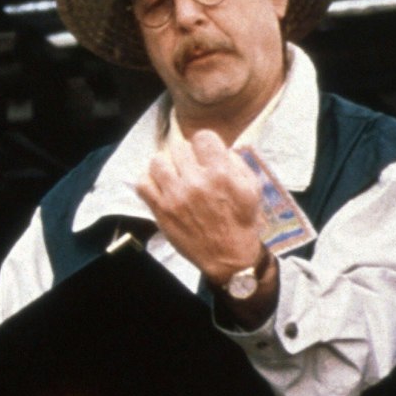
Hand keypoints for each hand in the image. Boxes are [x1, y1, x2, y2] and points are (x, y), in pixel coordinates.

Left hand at [135, 130, 265, 285]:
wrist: (228, 259)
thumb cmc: (241, 222)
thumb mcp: (252, 188)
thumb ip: (236, 162)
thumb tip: (219, 147)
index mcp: (221, 173)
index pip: (202, 136)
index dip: (204, 144)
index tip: (205, 155)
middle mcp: (196, 181)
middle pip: (179, 148)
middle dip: (187, 157)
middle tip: (192, 170)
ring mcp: (175, 196)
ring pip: (158, 161)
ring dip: (166, 166)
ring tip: (174, 176)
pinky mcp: (161, 210)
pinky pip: (143, 183)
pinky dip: (149, 181)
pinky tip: (161, 187)